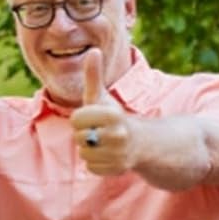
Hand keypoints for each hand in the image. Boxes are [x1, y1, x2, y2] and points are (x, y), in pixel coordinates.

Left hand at [71, 52, 135, 175]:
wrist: (141, 142)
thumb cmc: (114, 116)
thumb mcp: (103, 96)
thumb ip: (93, 75)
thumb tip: (93, 50)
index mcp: (112, 115)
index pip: (76, 119)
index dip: (80, 118)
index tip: (92, 117)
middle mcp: (118, 135)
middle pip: (78, 137)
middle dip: (84, 134)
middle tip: (99, 131)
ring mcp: (119, 154)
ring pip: (84, 154)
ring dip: (89, 149)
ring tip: (103, 143)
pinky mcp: (117, 169)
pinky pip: (91, 167)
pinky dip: (96, 162)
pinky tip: (107, 155)